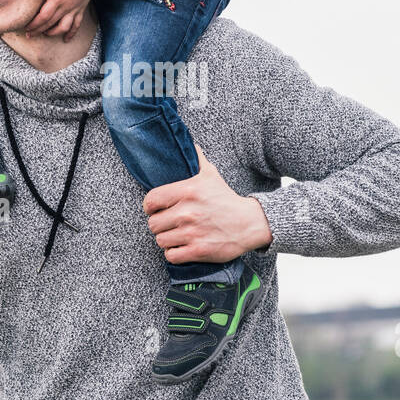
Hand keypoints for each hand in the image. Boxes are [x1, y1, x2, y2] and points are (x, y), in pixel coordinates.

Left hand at [24, 0, 97, 39]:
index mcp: (57, 0)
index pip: (43, 16)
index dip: (34, 24)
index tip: (26, 28)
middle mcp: (65, 8)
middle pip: (50, 24)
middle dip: (38, 31)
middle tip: (29, 35)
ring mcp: (74, 10)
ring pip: (63, 27)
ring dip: (53, 33)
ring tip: (45, 34)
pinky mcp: (81, 10)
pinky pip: (76, 25)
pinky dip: (71, 33)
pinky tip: (66, 39)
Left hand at [143, 145, 273, 263]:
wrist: (250, 223)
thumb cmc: (226, 199)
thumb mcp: (211, 175)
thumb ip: (197, 159)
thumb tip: (190, 144)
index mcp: (187, 191)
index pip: (150, 201)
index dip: (150, 207)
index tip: (156, 210)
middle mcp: (187, 212)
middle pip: (153, 224)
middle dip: (159, 225)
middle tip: (168, 224)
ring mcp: (192, 232)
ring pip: (160, 240)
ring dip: (167, 240)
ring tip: (176, 235)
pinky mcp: (198, 250)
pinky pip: (171, 255)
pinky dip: (174, 253)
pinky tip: (182, 247)